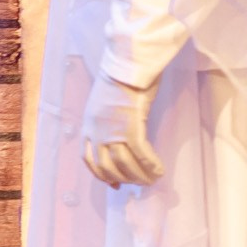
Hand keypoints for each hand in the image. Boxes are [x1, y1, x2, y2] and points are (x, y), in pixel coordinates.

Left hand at [82, 72, 163, 188]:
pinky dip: (150, 165)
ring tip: (151, 180)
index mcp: (88, 125)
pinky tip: (159, 170)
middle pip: (107, 167)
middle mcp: (96, 131)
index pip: (89, 159)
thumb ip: (105, 122)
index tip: (113, 184)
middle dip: (123, 179)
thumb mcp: (103, 103)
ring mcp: (112, 130)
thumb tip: (117, 137)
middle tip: (139, 183)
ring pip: (124, 164)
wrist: (127, 62)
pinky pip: (141, 154)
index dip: (101, 175)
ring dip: (139, 176)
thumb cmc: (120, 78)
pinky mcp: (131, 127)